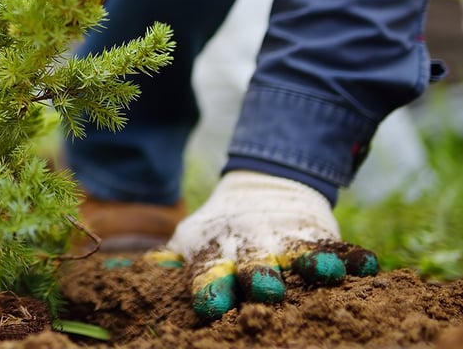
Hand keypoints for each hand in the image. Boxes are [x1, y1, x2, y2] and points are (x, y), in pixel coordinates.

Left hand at [154, 170, 378, 319]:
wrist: (261, 187)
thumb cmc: (220, 231)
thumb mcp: (192, 241)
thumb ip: (168, 260)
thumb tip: (124, 271)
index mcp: (217, 254)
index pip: (210, 272)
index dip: (209, 287)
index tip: (209, 304)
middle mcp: (252, 248)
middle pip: (254, 266)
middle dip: (258, 277)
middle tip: (265, 290)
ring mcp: (287, 241)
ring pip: (299, 255)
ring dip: (311, 264)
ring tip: (324, 273)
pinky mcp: (318, 235)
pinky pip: (338, 247)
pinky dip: (352, 257)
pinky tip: (368, 265)